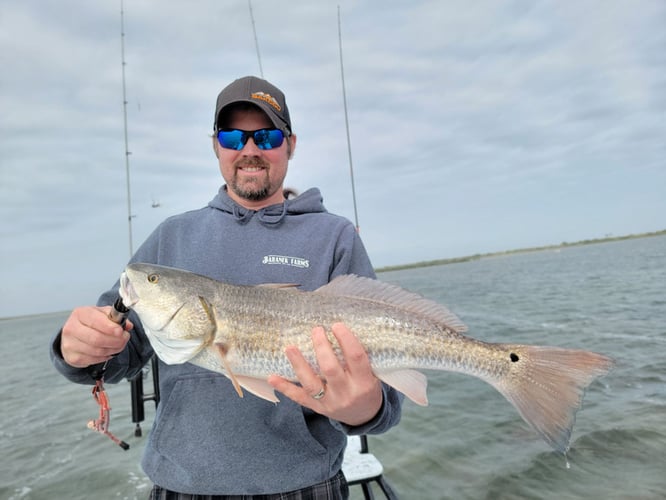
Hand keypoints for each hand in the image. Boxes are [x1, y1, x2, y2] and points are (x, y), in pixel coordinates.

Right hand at [60, 306, 132, 367]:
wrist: (75, 335)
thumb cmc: (91, 323)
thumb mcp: (103, 314)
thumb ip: (116, 317)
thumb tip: (128, 325)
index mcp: (80, 313)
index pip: (95, 321)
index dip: (110, 327)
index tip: (121, 331)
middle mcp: (71, 328)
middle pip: (96, 338)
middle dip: (115, 340)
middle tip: (125, 338)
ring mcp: (69, 344)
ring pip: (97, 351)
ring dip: (113, 349)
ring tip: (119, 344)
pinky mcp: (72, 358)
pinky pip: (94, 360)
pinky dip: (106, 356)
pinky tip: (109, 351)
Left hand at [268, 323, 382, 426]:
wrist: (364, 417)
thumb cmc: (367, 388)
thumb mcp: (372, 374)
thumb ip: (358, 358)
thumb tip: (339, 330)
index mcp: (364, 383)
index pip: (356, 358)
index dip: (346, 339)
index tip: (336, 325)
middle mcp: (346, 394)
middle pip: (330, 369)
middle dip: (321, 347)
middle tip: (316, 330)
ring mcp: (329, 402)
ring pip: (311, 384)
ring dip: (299, 365)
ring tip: (290, 347)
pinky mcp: (317, 408)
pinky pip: (299, 397)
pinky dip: (284, 387)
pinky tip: (272, 377)